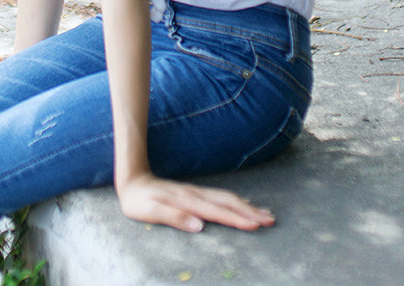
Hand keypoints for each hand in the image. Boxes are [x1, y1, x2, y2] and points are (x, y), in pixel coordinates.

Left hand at [116, 172, 275, 233]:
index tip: (256, 225)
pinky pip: (220, 197)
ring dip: (247, 206)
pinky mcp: (194, 193)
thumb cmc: (139, 201)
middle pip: (228, 202)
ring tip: (265, 213)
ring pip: (227, 198)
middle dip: (250, 212)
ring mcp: (196, 192)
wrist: (132, 179)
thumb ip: (174, 217)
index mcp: (187, 201)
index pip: (217, 212)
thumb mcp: (150, 212)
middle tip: (271, 220)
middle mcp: (195, 195)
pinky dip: (236, 201)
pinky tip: (244, 204)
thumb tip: (200, 225)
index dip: (237, 219)